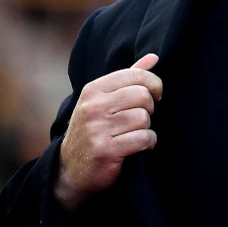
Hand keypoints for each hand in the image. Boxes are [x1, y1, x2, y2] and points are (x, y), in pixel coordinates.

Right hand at [55, 53, 162, 212]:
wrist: (71, 169)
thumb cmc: (94, 129)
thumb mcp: (104, 100)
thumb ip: (129, 77)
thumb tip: (154, 57)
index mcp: (93, 90)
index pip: (136, 75)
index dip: (154, 84)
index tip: (155, 95)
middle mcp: (93, 107)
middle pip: (142, 96)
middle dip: (150, 108)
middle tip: (144, 117)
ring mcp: (97, 129)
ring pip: (143, 118)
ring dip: (147, 128)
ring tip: (137, 132)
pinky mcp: (106, 151)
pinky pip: (143, 139)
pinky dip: (148, 142)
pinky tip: (141, 146)